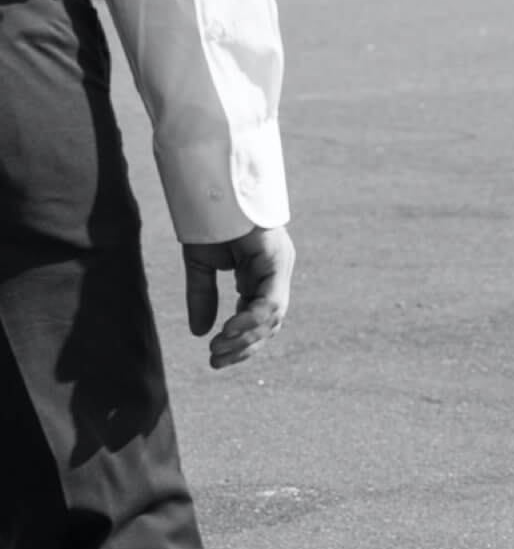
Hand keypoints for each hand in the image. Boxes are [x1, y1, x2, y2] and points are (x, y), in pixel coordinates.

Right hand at [184, 225, 295, 370]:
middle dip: (242, 347)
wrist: (211, 188)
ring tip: (218, 347)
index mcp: (260, 276)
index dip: (240, 344)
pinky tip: (229, 329)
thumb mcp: (202, 266)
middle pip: (268, 324)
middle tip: (215, 361)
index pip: (259, 321)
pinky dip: (251, 318)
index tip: (215, 360)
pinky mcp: (276, 258)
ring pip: (272, 317)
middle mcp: (274, 273)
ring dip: (245, 338)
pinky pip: (270, 298)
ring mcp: (278, 266)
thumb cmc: (208, 220)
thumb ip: (203, 297)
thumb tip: (199, 333)